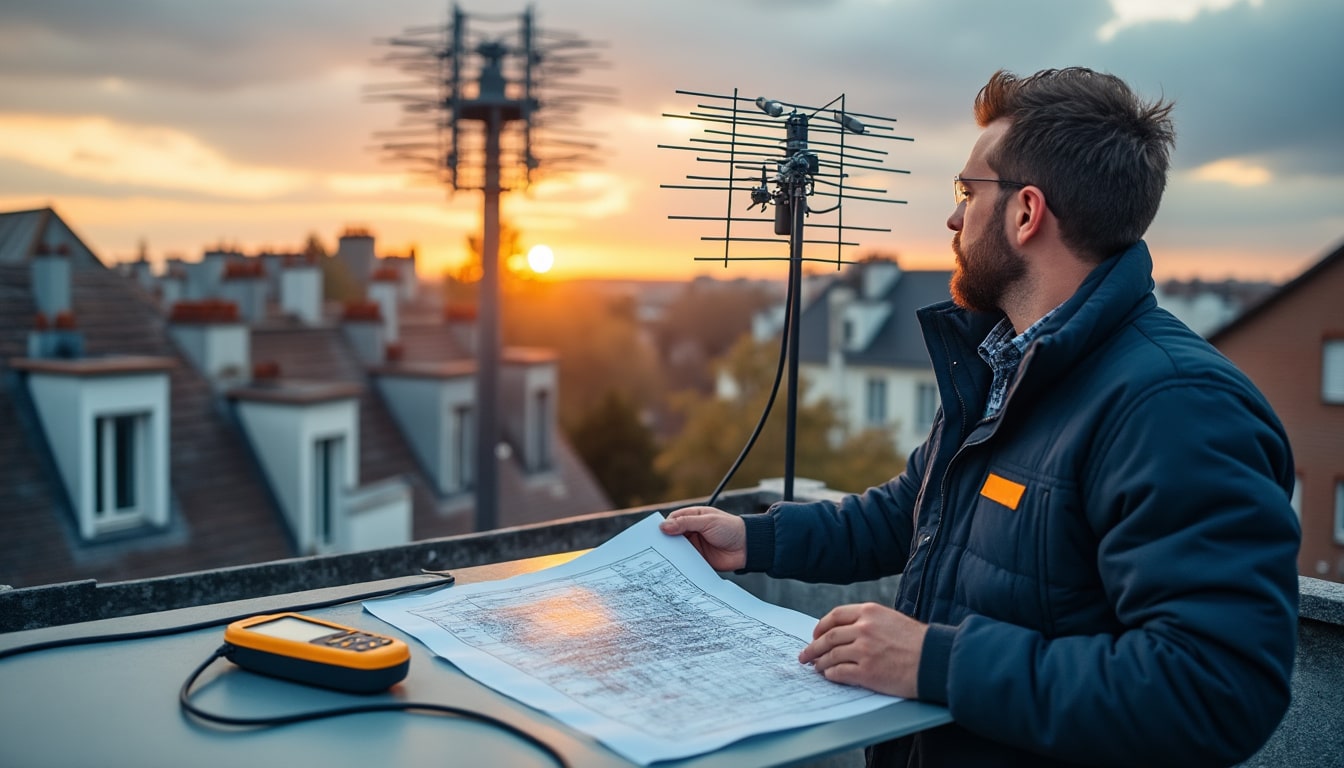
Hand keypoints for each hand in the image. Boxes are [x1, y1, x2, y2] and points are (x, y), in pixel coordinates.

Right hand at [659, 506, 746, 571]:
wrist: (748, 547)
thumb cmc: (731, 528)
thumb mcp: (707, 521)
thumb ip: (686, 523)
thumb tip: (664, 526)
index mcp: (694, 517)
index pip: (674, 520)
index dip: (665, 526)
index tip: (656, 534)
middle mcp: (692, 531)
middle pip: (673, 535)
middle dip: (665, 541)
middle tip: (655, 548)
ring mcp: (695, 545)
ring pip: (678, 549)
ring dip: (672, 553)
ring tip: (661, 559)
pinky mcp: (699, 559)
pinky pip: (686, 561)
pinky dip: (680, 564)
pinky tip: (674, 567)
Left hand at [799, 602, 926, 698]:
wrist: (935, 660)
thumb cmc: (918, 642)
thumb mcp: (892, 619)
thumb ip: (869, 622)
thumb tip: (846, 632)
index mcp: (869, 612)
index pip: (835, 616)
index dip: (821, 627)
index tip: (815, 635)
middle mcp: (863, 628)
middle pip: (828, 637)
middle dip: (813, 647)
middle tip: (805, 655)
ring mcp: (864, 650)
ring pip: (831, 655)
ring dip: (820, 663)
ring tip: (816, 668)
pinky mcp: (866, 672)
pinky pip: (840, 672)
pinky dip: (831, 675)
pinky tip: (830, 676)